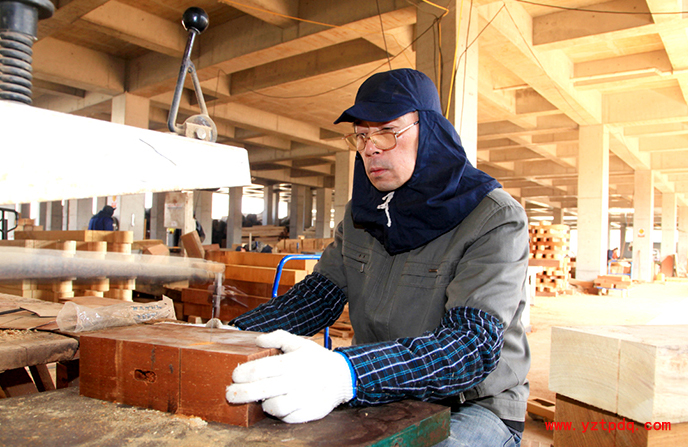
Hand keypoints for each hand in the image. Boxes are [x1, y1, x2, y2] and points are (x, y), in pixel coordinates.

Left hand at [225, 329, 354, 422]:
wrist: (342, 376)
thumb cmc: (316, 359)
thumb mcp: (299, 343)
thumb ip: (278, 338)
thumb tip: (258, 339)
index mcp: (293, 362)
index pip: (261, 368)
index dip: (244, 373)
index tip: (234, 375)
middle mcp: (298, 380)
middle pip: (262, 390)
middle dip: (242, 393)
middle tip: (230, 393)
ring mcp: (304, 398)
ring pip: (275, 407)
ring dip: (263, 404)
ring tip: (259, 399)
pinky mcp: (309, 412)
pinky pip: (288, 417)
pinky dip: (279, 413)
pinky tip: (275, 405)